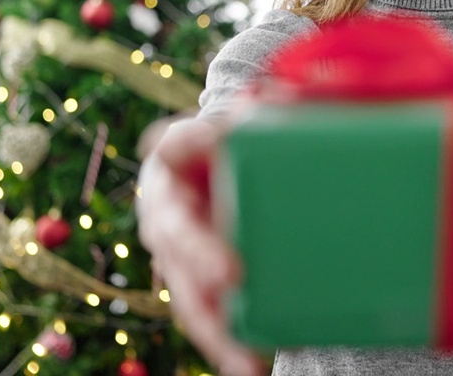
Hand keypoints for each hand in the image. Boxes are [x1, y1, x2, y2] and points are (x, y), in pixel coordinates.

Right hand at [137, 115, 267, 375]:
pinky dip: (227, 344)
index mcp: (178, 152)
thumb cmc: (245, 142)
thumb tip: (284, 102)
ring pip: (186, 289)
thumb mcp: (261, 117)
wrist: (232, 175)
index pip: (175, 141)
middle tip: (232, 274)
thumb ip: (275, 107)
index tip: (216, 139)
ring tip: (248, 357)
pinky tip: (256, 365)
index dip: (190, 142)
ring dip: (215, 325)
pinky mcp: (194, 286)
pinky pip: (206, 318)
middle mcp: (167, 204)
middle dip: (200, 256)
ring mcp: (176, 252)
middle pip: (174, 231)